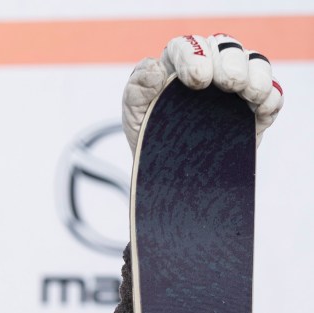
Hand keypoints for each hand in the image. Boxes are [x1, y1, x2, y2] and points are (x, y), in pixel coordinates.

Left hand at [122, 33, 283, 153]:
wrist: (169, 171)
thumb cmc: (149, 135)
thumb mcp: (135, 115)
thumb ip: (138, 89)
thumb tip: (155, 68)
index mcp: (178, 64)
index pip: (188, 45)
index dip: (195, 56)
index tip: (197, 80)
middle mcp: (210, 66)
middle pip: (227, 47)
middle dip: (230, 63)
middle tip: (228, 84)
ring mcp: (235, 85)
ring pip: (255, 62)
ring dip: (256, 75)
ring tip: (249, 94)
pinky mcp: (254, 107)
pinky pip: (273, 91)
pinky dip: (271, 97)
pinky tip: (261, 110)